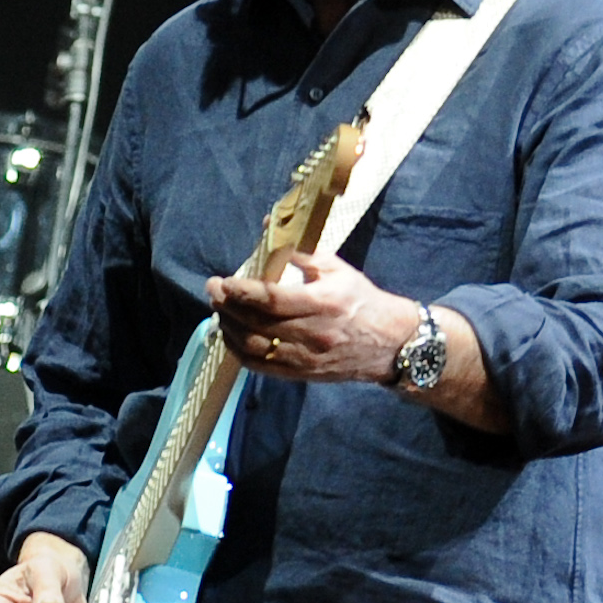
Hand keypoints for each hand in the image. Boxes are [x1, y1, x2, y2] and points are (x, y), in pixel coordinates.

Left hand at [207, 250, 412, 385]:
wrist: (389, 342)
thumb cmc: (361, 300)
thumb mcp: (337, 269)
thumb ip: (301, 252)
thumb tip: (270, 228)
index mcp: (323, 303)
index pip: (272, 299)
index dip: (242, 291)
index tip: (223, 281)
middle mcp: (313, 334)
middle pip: (257, 323)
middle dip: (228, 306)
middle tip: (213, 291)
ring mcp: (305, 358)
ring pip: (255, 347)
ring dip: (230, 329)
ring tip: (219, 311)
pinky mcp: (301, 374)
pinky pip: (261, 366)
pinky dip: (239, 352)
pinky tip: (230, 336)